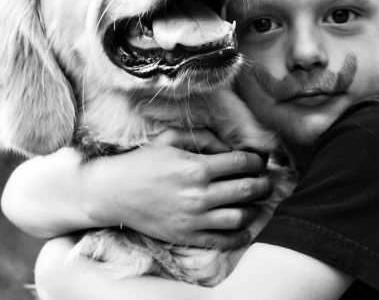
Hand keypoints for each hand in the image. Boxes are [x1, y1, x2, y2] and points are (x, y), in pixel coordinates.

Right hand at [84, 130, 272, 248]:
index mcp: (196, 167)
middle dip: (263, 184)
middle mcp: (198, 195)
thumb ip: (204, 138)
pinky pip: (221, 240)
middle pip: (246, 190)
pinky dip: (239, 236)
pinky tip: (246, 228)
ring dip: (255, 209)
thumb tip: (230, 147)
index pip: (241, 163)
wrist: (112, 193)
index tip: (258, 162)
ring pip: (240, 217)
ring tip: (257, 203)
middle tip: (267, 182)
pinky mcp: (186, 237)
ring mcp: (193, 219)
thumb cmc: (142, 162)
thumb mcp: (171, 139)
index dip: (256, 161)